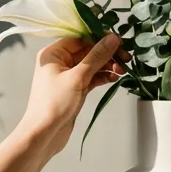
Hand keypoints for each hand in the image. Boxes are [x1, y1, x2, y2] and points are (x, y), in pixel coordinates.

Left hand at [17, 35, 125, 154]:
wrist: (44, 134)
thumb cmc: (54, 104)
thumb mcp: (78, 77)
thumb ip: (96, 56)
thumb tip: (113, 38)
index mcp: (53, 53)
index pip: (80, 38)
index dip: (100, 38)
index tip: (119, 42)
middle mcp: (59, 61)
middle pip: (88, 50)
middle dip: (107, 54)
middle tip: (126, 58)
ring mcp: (67, 76)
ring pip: (91, 64)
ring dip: (107, 66)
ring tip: (122, 71)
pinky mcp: (74, 89)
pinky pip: (91, 77)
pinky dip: (102, 77)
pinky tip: (114, 78)